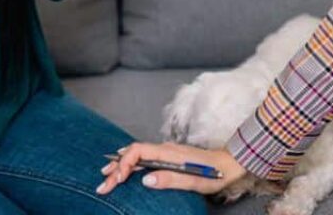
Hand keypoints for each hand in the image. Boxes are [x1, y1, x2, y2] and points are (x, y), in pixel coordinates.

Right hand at [96, 142, 247, 195]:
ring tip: (107, 176)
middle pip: (135, 152)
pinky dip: (131, 163)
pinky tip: (125, 169)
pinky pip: (146, 156)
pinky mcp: (170, 156)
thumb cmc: (214, 173)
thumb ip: (170, 179)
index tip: (117, 180)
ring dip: (122, 164)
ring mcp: (168, 151)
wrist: (231, 162)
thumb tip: (146, 180)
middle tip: (102, 184)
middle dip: (117, 166)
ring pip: (139, 154)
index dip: (125, 164)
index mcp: (170, 153)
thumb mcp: (194, 180)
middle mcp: (167, 149)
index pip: (140, 151)